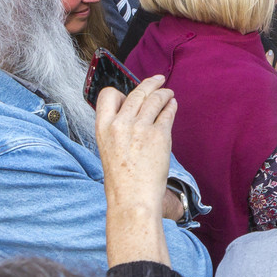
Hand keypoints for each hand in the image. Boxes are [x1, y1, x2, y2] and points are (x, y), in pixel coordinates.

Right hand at [95, 75, 176, 265]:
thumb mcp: (108, 149)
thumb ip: (116, 131)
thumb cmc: (122, 180)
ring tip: (169, 93)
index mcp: (103, 127)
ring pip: (154, 99)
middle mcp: (120, 123)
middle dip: (150, 84)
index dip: (121, 92)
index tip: (129, 93)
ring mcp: (141, 128)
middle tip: (158, 79)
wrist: (132, 197)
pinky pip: (167, 113)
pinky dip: (171, 106)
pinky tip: (173, 105)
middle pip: (137, 93)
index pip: (108, 95)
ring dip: (164, 93)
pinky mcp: (159, 134)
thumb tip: (130, 115)